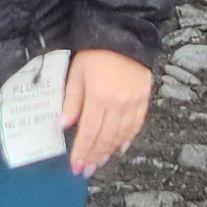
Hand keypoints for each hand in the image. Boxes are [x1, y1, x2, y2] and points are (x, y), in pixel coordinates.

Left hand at [63, 48, 153, 177]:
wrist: (124, 36)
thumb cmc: (94, 54)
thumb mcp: (76, 74)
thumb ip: (71, 101)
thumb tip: (62, 126)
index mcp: (98, 97)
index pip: (89, 132)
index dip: (82, 151)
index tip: (76, 167)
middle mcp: (118, 104)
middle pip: (105, 138)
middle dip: (94, 156)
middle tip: (86, 171)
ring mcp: (133, 103)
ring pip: (121, 135)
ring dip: (109, 151)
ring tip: (99, 162)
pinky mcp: (144, 99)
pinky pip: (136, 125)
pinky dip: (128, 139)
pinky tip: (119, 148)